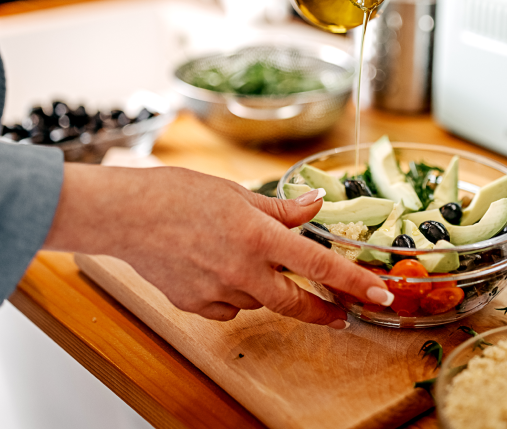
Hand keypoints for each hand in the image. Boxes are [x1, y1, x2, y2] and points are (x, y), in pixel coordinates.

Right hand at [44, 164, 393, 326]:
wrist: (125, 215)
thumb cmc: (178, 194)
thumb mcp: (237, 192)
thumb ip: (281, 208)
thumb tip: (315, 206)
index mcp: (259, 235)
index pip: (319, 264)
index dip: (354, 282)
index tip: (381, 295)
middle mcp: (243, 269)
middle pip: (296, 302)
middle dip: (323, 311)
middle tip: (341, 314)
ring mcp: (218, 291)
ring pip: (258, 300)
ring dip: (264, 287)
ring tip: (239, 257)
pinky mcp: (195, 305)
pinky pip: (228, 307)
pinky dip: (232, 294)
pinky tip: (214, 270)